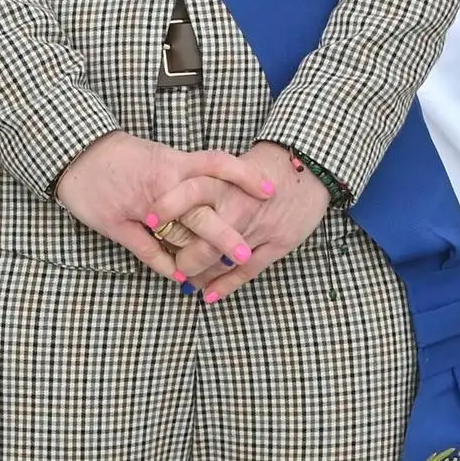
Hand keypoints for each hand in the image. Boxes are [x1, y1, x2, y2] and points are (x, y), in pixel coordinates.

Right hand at [56, 133, 276, 284]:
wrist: (77, 152)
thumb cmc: (122, 155)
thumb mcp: (159, 156)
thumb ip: (188, 174)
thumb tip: (221, 190)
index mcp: (173, 162)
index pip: (216, 163)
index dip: (244, 176)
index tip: (269, 190)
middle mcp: (160, 184)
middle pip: (199, 210)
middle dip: (224, 233)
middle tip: (245, 253)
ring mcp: (138, 206)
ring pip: (173, 235)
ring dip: (196, 256)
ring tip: (217, 272)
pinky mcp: (117, 223)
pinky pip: (145, 250)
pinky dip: (164, 265)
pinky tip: (180, 277)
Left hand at [145, 141, 331, 304]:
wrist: (309, 167)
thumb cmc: (264, 166)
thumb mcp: (231, 166)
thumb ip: (206, 182)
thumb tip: (171, 202)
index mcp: (227, 180)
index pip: (190, 193)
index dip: (167, 207)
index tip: (150, 221)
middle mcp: (241, 205)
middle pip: (203, 236)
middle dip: (183, 254)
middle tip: (172, 261)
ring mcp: (260, 227)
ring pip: (221, 259)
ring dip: (201, 273)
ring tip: (187, 279)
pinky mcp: (279, 243)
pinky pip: (248, 272)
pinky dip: (227, 285)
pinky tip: (211, 294)